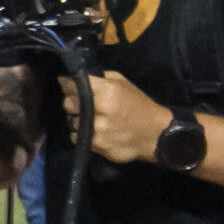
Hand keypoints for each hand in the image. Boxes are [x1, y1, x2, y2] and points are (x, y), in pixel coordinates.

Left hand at [58, 69, 173, 164]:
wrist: (156, 134)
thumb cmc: (139, 106)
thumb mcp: (123, 84)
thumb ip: (99, 78)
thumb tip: (70, 78)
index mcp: (107, 91)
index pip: (74, 85)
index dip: (68, 85)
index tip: (67, 85)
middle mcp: (100, 110)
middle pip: (68, 103)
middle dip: (73, 102)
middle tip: (83, 104)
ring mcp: (97, 129)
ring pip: (71, 121)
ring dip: (77, 119)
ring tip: (93, 119)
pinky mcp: (96, 145)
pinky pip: (76, 137)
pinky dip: (81, 134)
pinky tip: (94, 131)